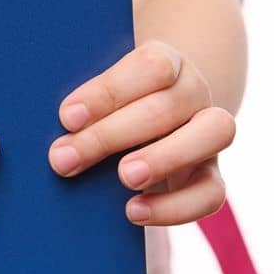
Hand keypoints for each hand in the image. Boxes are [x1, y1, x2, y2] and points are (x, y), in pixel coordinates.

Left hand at [46, 39, 233, 225]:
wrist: (151, 127)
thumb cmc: (110, 109)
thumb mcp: (96, 100)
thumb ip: (82, 112)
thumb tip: (58, 149)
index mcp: (167, 62)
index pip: (153, 65)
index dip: (108, 91)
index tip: (67, 117)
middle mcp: (194, 92)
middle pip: (169, 105)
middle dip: (111, 135)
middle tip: (65, 158)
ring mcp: (208, 134)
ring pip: (215, 132)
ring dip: (165, 156)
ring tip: (124, 177)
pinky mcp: (210, 176)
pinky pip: (212, 192)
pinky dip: (175, 206)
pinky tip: (133, 211)